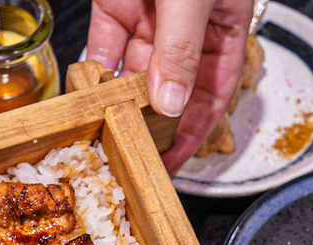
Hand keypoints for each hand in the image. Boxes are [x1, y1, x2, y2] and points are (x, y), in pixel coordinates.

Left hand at [85, 0, 254, 171]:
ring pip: (134, 71)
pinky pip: (103, 46)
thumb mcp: (192, 0)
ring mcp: (149, 16)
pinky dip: (94, 70)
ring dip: (122, 99)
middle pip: (170, 88)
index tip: (175, 160)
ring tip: (112, 129)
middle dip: (154, 122)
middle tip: (137, 152)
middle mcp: (185, 26)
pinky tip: (90, 92)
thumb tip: (171, 101)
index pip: (214, 90)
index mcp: (222, 25)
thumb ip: (181, 49)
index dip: (195, 129)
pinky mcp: (114, 5)